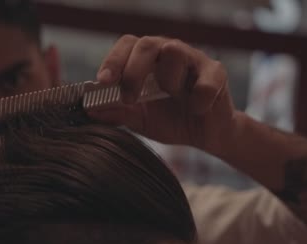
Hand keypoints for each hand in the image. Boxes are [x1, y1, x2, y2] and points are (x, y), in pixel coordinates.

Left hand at [89, 35, 236, 153]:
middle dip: (133, 72)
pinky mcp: (217, 73)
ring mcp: (194, 59)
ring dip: (167, 80)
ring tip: (170, 98)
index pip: (126, 46)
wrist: (206, 136)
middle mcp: (168, 52)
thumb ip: (117, 113)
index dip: (113, 61)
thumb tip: (89, 109)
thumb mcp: (140, 120)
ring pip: (174, 51)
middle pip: (147, 44)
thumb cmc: (172, 120)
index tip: (102, 82)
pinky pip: (205, 82)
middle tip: (129, 98)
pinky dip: (197, 100)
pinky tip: (196, 110)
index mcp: (147, 59)